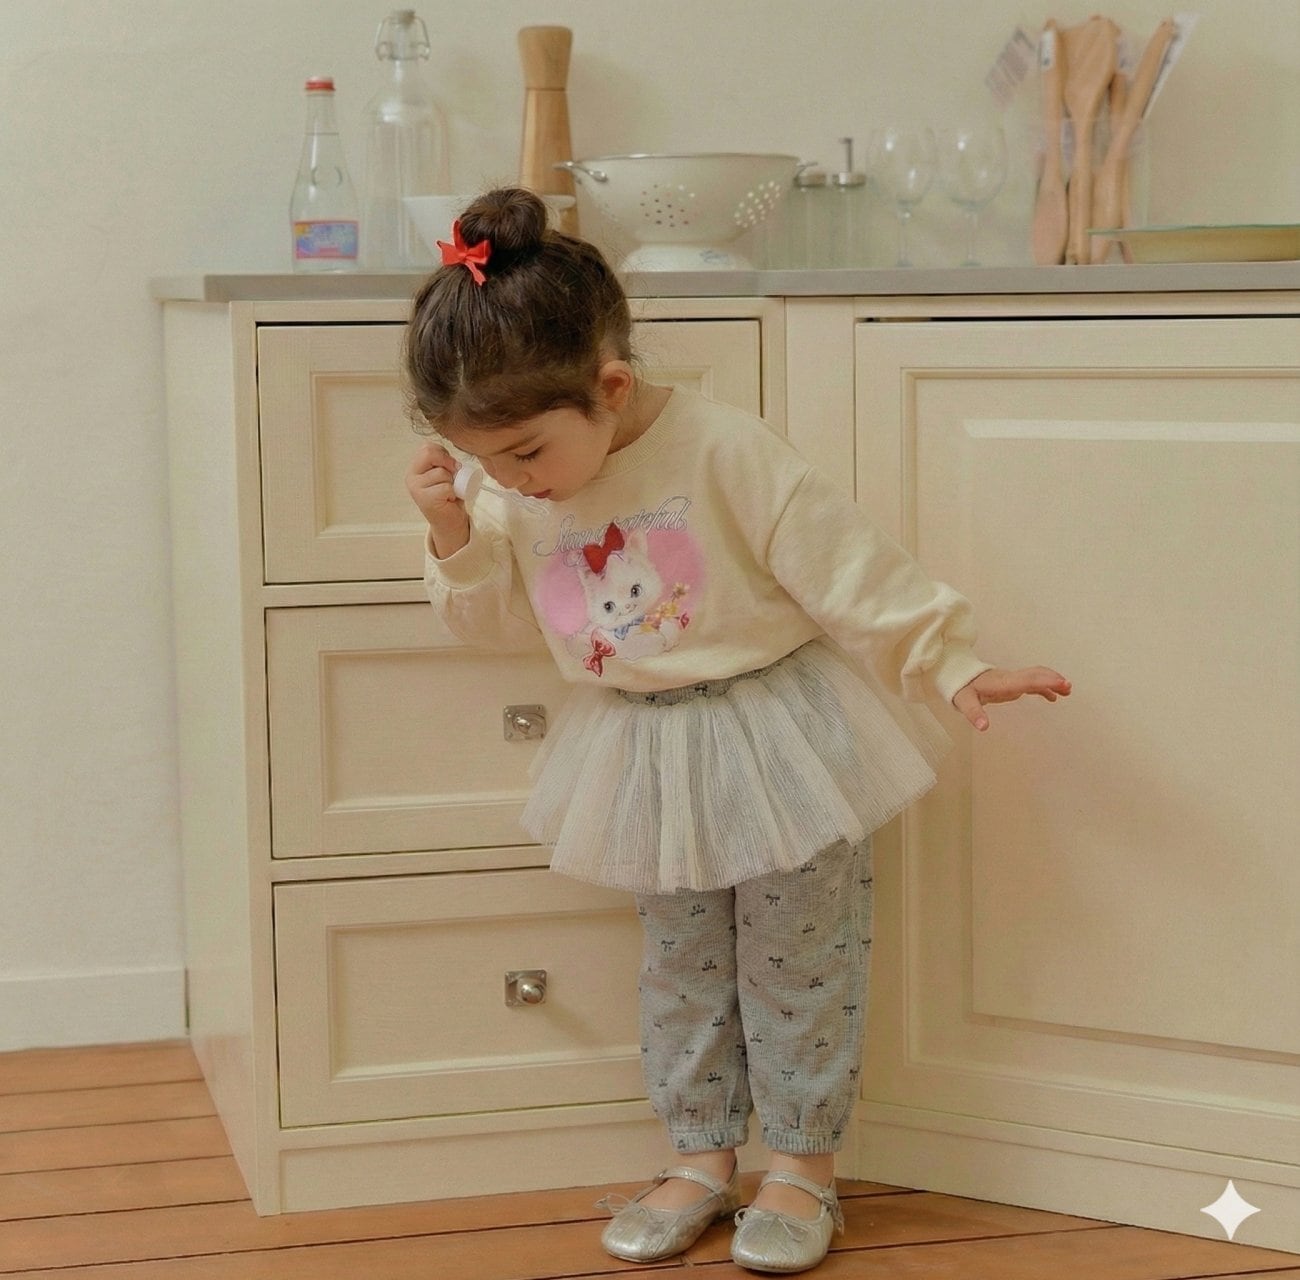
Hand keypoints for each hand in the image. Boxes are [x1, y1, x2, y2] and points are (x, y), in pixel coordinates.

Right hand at [406, 441, 469, 557]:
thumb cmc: (449, 495)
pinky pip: (446, 487)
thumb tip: (454, 462)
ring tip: (448, 492)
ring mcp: (416, 488)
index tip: (451, 465)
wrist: (450, 520)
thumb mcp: (445, 473)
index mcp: (415, 468)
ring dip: (452, 482)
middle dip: (447, 462)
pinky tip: (448, 499)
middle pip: (430, 454)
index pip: (427, 447)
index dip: (444, 453)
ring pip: (441, 473)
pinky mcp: (425, 499)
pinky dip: (453, 492)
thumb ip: (443, 462)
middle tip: (454, 474)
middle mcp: (411, 477)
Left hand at [952, 667, 1071, 732]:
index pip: (1026, 680)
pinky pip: (1031, 683)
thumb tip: (983, 727)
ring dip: (1051, 681)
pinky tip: (1053, 697)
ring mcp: (1012, 679)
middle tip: (1068, 687)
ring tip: (1067, 691)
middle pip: (1035, 675)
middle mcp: (1009, 678)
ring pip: (1036, 676)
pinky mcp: (1012, 683)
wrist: (956, 676)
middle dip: (1052, 679)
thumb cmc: (962, 689)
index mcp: (1001, 682)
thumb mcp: (964, 702)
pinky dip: (1044, 687)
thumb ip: (974, 713)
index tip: (1060, 683)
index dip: (1044, 681)